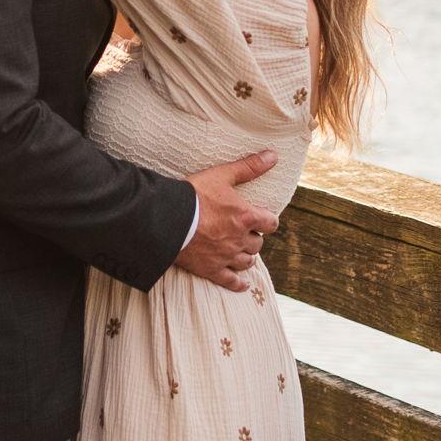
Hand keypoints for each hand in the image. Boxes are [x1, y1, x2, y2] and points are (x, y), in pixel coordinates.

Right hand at [177, 150, 279, 291]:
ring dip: (247, 256)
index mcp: (246, 216)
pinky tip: (243, 284)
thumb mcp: (222, 175)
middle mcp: (239, 239)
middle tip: (244, 232)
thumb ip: (249, 167)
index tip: (261, 218)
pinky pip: (230, 281)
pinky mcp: (211, 269)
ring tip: (241, 251)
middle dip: (253, 237)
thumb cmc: (194, 194)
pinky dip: (239, 283)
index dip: (267, 220)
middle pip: (258, 244)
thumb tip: (273, 156)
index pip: (271, 223)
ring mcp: (226, 256)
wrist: (167, 218)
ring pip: (247, 261)